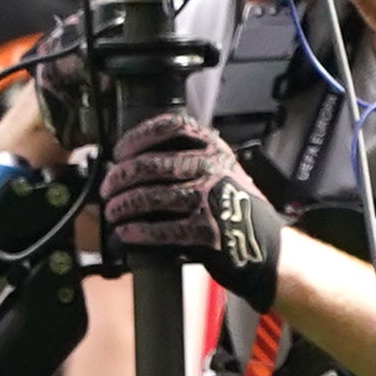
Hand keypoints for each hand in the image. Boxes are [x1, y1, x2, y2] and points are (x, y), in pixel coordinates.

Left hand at [100, 111, 285, 308]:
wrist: (267, 248)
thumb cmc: (235, 209)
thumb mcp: (221, 171)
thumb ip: (186, 159)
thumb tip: (133, 164)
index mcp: (215, 148)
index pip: (171, 127)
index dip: (139, 137)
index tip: (121, 151)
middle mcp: (214, 168)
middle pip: (153, 164)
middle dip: (122, 177)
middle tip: (109, 190)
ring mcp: (211, 199)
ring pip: (152, 196)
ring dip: (124, 205)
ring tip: (113, 212)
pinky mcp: (207, 231)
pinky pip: (162, 229)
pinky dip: (139, 231)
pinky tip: (126, 232)